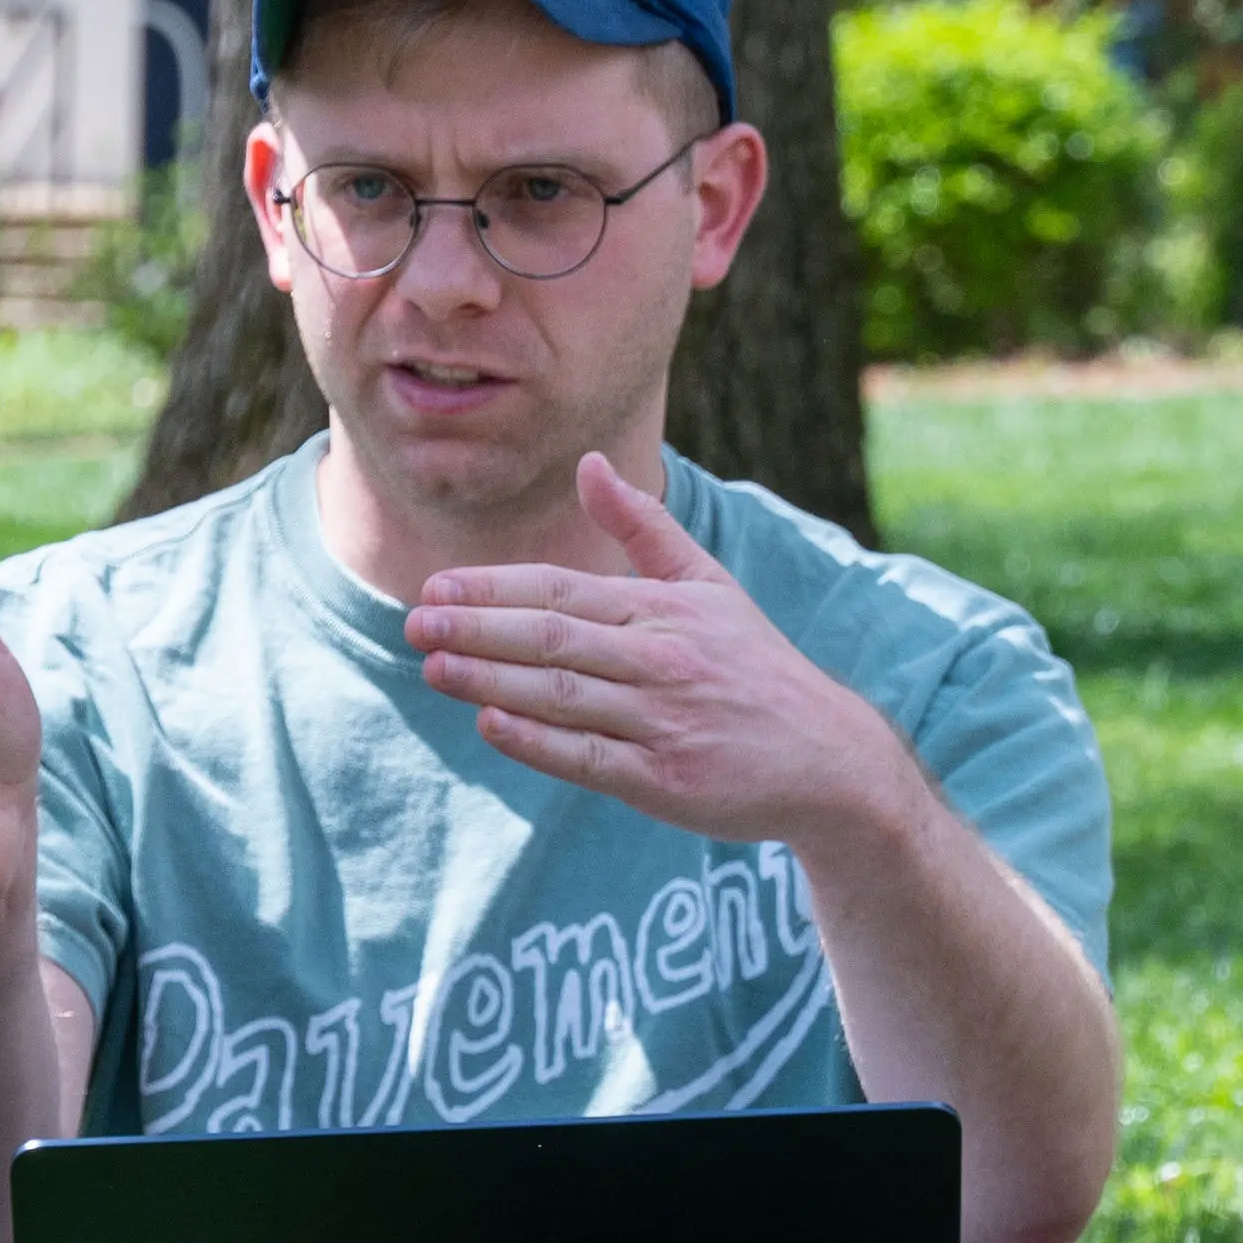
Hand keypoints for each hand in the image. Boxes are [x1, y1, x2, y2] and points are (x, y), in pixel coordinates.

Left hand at [404, 458, 913, 848]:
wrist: (828, 758)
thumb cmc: (754, 667)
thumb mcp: (709, 584)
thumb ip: (644, 525)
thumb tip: (588, 463)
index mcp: (663, 608)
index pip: (561, 591)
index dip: (493, 590)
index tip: (435, 588)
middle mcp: (660, 659)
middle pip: (552, 638)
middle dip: (477, 630)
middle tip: (414, 623)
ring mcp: (662, 720)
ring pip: (562, 695)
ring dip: (491, 680)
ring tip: (433, 668)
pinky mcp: (665, 780)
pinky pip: (589, 757)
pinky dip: (538, 741)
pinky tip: (491, 725)